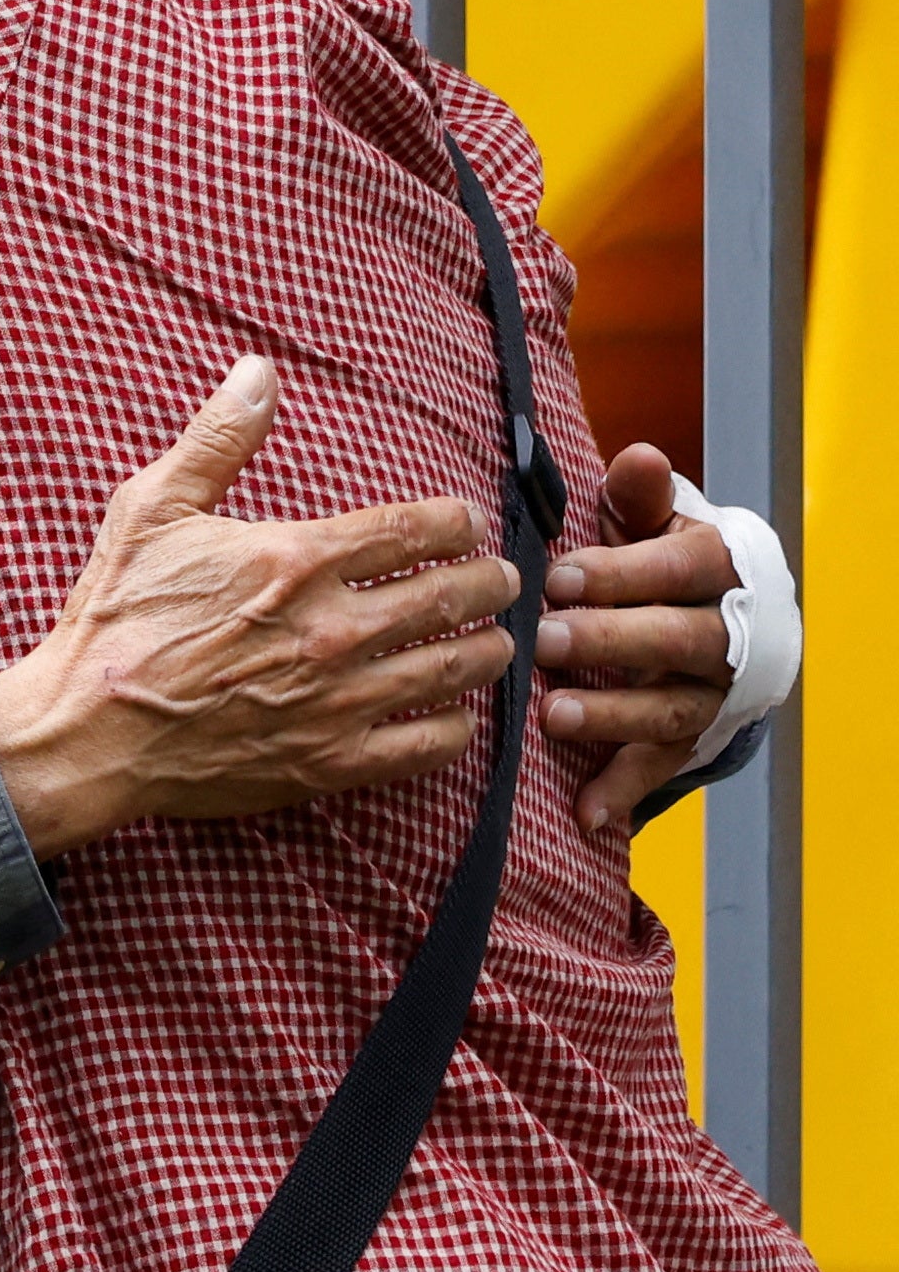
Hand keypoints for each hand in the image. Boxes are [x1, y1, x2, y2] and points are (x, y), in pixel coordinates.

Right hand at [0, 358, 520, 858]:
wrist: (86, 734)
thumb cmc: (114, 619)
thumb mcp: (150, 510)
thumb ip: (217, 439)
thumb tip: (259, 369)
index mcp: (296, 560)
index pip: (414, 529)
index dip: (455, 522)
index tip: (464, 523)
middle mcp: (333, 629)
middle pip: (452, 596)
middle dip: (491, 581)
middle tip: (503, 579)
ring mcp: (339, 701)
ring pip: (455, 669)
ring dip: (489, 650)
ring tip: (495, 641)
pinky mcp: (332, 761)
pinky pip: (428, 746)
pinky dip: (456, 727)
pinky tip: (453, 714)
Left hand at [536, 443, 737, 835]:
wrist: (726, 621)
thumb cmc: (665, 559)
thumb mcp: (654, 519)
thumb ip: (640, 494)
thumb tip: (636, 456)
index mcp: (720, 570)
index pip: (680, 568)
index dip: (623, 574)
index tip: (560, 577)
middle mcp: (727, 636)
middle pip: (678, 641)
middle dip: (611, 642)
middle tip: (544, 640)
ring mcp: (713, 694)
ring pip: (672, 709)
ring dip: (615, 716)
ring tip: (555, 715)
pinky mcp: (694, 739)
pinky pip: (660, 768)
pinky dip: (624, 792)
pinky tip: (589, 816)